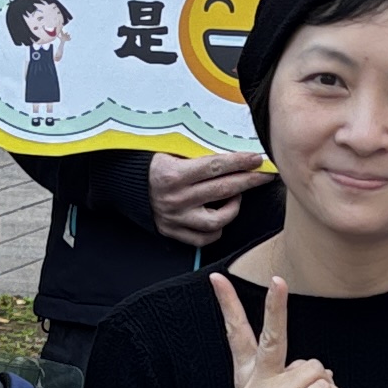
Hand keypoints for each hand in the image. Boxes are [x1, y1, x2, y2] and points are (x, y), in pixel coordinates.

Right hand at [148, 149, 272, 248]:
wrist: (123, 184)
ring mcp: (174, 218)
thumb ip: (196, 151)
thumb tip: (231, 149)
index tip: (258, 159)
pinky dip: (217, 229)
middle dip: (248, 181)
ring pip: (216, 221)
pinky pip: (203, 238)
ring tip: (237, 195)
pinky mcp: (172, 231)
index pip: (216, 167)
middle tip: (264, 175)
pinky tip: (221, 215)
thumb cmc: (150, 162)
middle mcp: (174, 199)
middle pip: (222, 191)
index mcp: (172, 174)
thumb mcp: (169, 149)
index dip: (240, 162)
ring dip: (233, 207)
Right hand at [211, 271, 339, 387]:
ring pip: (317, 368)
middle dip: (275, 305)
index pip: (236, 335)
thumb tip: (319, 368)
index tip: (217, 277)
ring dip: (326, 386)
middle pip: (271, 337)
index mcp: (247, 377)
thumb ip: (288, 375)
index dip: (228, 305)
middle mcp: (254, 385)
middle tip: (277, 279)